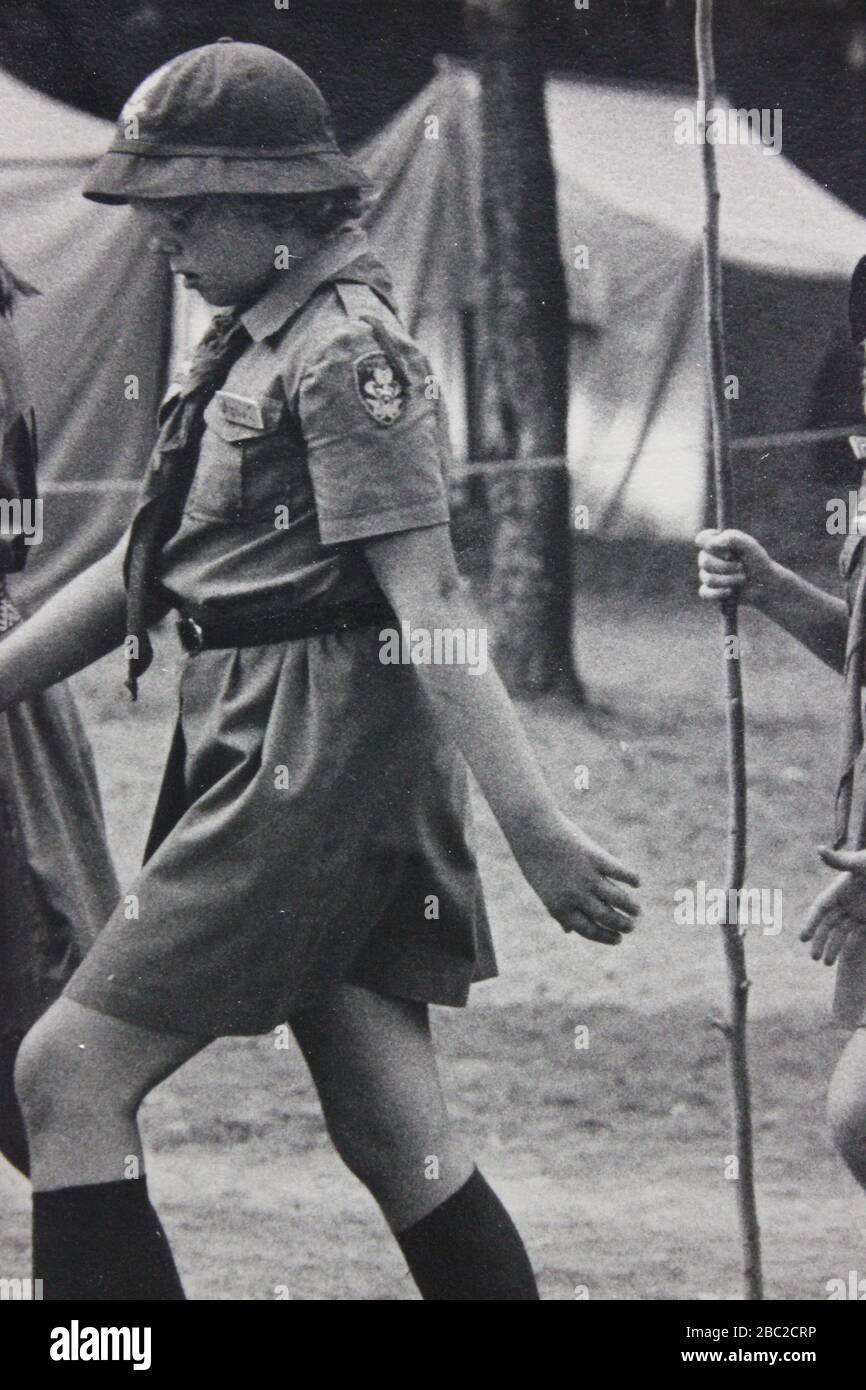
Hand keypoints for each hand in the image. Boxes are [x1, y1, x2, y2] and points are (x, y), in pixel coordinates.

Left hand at [520, 815, 640, 944]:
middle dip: (622, 925)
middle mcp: (575, 895)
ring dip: (630, 907)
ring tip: (637, 911)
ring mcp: (586, 876)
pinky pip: (619, 871)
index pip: (589, 930)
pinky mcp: (595, 857)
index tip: (618, 939)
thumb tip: (568, 931)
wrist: (532, 831)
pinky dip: (631, 878)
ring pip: (617, 898)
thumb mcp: (543, 891)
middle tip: (631, 926)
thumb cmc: (536, 862)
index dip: (606, 937)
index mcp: (560, 907)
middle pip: (605, 916)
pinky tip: (637, 883)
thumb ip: (557, 911)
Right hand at [695, 528, 776, 608]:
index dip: (708, 543)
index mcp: (716, 543)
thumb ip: (733, 538)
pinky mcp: (709, 591)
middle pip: (704, 561)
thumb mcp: (749, 546)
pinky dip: (719, 593)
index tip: (726, 548)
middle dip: (726, 567)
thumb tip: (712, 543)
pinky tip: (730, 591)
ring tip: (743, 579)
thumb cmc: (757, 562)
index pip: (701, 539)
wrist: (765, 584)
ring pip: (708, 578)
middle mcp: (709, 558)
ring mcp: (707, 575)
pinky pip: (704, 593)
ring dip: (729, 580)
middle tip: (742, 567)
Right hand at [800, 846, 865, 963]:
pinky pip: (858, 936)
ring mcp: (858, 912)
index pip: (820, 909)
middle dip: (819, 941)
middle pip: (828, 924)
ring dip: (833, 947)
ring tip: (826, 963)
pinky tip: (846, 956)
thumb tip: (818, 849)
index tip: (802, 938)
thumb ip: (839, 861)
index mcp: (839, 889)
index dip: (810, 923)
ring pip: (841, 933)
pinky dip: (851, 945)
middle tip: (814, 958)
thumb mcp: (860, 864)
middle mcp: (846, 902)